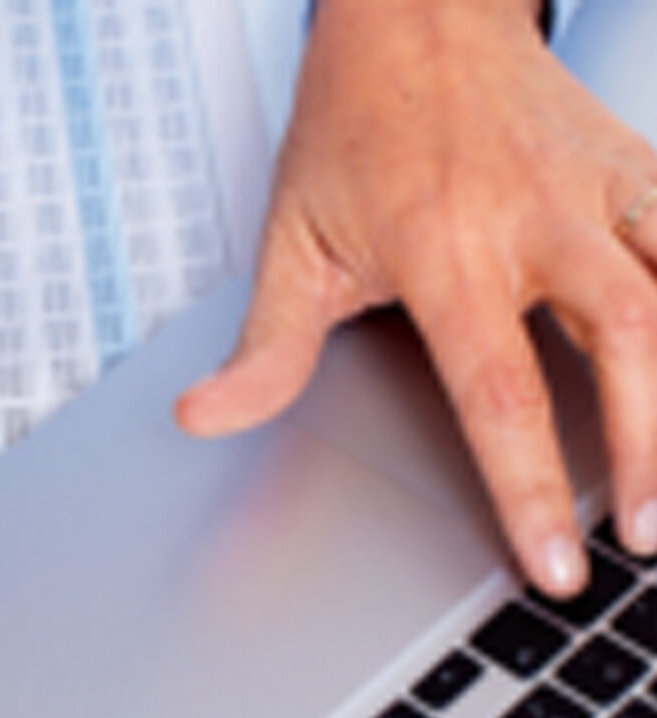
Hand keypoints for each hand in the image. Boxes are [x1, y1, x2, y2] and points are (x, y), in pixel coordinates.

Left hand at [175, 0, 656, 596]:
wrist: (413, 15)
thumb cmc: (351, 129)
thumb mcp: (290, 240)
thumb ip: (264, 347)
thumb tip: (204, 419)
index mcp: (443, 250)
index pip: (496, 393)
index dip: (528, 490)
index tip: (555, 564)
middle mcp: (532, 218)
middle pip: (624, 341)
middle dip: (647, 450)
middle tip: (644, 537)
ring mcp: (596, 185)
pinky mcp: (637, 163)